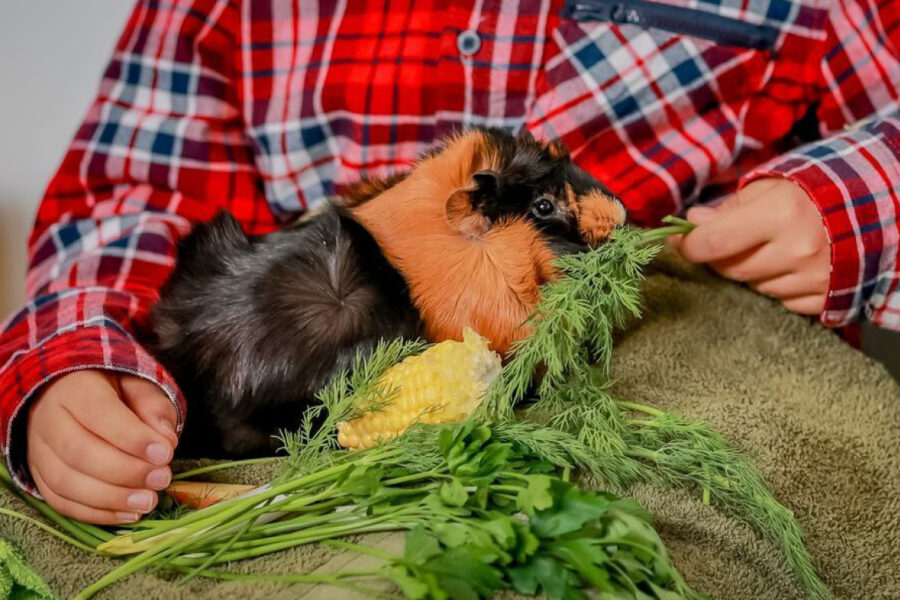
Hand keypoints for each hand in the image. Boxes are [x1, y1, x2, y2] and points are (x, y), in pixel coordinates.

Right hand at [26, 370, 177, 523]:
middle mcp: (48, 419)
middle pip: (79, 452)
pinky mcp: (39, 477)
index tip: (165, 454)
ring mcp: (38, 451)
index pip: (99, 413)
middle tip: (162, 479)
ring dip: (111, 498)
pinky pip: (61, 502)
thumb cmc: (114, 391)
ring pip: (66, 482)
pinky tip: (129, 513)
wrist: (73, 397)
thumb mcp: (139, 386)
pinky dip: (96, 513)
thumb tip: (165, 441)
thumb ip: (154, 408)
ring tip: (148, 501)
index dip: (132, 437)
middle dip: (126, 471)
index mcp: (74, 388)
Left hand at [676, 178, 829, 314]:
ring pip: (752, 287)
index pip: (713, 242)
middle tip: (725, 243)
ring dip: (750, 272)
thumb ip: (729, 207)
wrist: (879, 209)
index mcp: (780, 213)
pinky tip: (786, 267)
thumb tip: (692, 222)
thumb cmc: (817, 192)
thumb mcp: (772, 185)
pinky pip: (779, 301)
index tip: (678, 243)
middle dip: (720, 257)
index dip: (688, 246)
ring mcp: (812, 277)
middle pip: (729, 269)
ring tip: (766, 250)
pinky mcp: (824, 298)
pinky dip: (775, 286)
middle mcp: (796, 249)